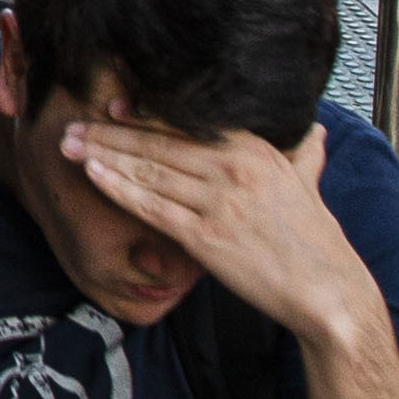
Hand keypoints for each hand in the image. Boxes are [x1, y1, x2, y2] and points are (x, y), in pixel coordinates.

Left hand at [64, 116, 381, 350]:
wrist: (329, 292)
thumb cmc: (316, 241)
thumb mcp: (310, 184)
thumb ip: (304, 153)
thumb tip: (314, 132)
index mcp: (256, 149)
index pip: (186, 122)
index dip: (143, 113)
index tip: (110, 107)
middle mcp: (234, 168)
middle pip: (158, 142)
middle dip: (108, 132)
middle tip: (72, 123)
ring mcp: (219, 202)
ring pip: (148, 170)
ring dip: (103, 155)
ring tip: (69, 146)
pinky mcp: (207, 237)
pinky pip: (152, 206)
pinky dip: (119, 188)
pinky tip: (92, 175)